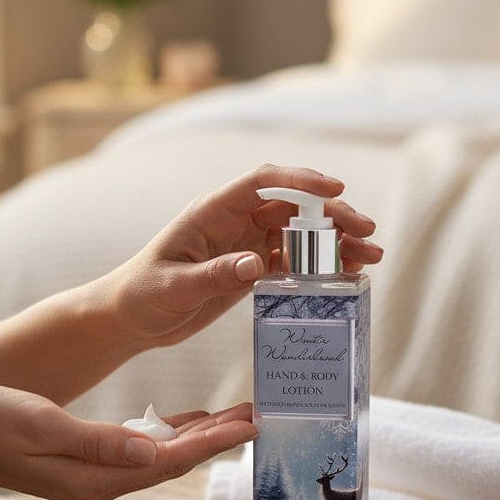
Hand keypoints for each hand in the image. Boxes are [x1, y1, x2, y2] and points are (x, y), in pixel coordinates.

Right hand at [0, 386, 255, 499]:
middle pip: (173, 460)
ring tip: (235, 416)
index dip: (212, 442)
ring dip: (198, 435)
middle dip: (217, 439)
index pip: (168, 461)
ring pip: (160, 455)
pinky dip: (167, 433)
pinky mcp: (83, 459)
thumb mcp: (42, 425)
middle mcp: (100, 483)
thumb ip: (97, 442)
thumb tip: (152, 454)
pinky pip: (138, 449)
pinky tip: (184, 421)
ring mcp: (91, 475)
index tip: (250, 425)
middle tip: (259, 416)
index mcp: (94, 479)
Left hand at [105, 163, 381, 345]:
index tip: (333, 190)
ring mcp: (245, 244)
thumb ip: (212, 275)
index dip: (300, 181)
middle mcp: (233, 221)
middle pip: (292, 206)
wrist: (129, 318)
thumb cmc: (142, 295)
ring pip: (300, 233)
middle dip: (332, 215)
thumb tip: (255, 264)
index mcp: (212, 211)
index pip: (262, 182)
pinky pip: (293, 260)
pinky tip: (347, 275)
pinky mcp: (251, 268)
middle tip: (366, 231)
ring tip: (370, 255)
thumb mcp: (173, 287)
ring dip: (335, 241)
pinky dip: (321, 265)